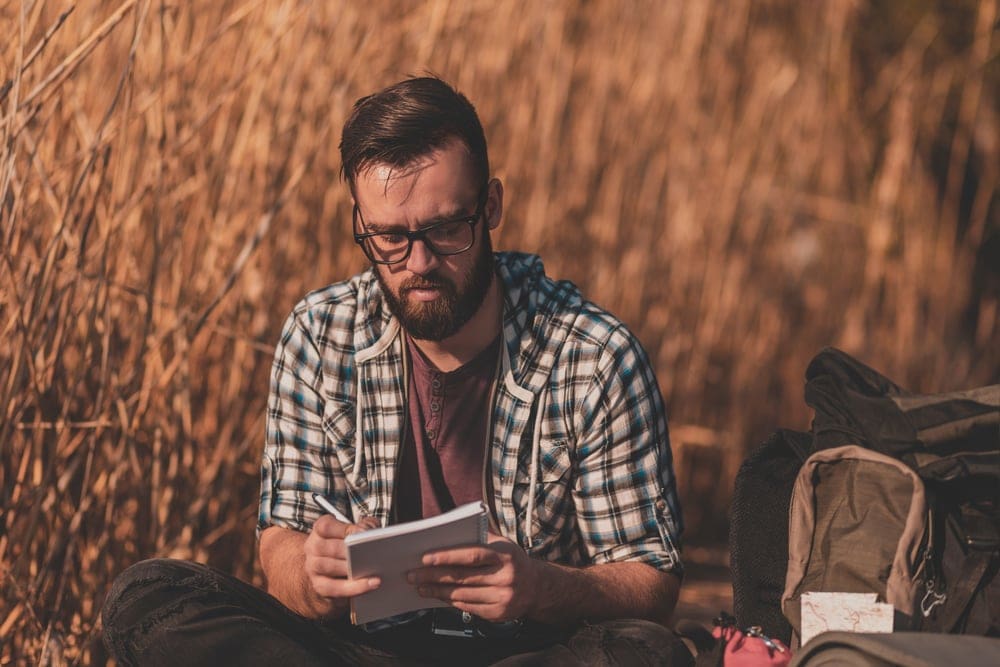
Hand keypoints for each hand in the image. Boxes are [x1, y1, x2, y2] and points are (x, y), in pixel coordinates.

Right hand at [303, 514, 380, 613]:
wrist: (337, 568)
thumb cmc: (349, 544)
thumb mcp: (359, 530)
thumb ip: (366, 526)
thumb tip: (369, 532)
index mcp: (320, 530)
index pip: (326, 526)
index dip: (344, 529)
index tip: (362, 533)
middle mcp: (313, 547)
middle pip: (329, 548)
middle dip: (350, 551)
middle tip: (368, 553)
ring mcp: (313, 567)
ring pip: (329, 567)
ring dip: (351, 569)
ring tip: (371, 569)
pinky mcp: (318, 585)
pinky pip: (333, 588)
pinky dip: (353, 587)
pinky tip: (370, 583)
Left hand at [407, 533, 539, 621]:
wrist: (537, 587)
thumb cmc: (513, 560)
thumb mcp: (503, 543)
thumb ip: (480, 536)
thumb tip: (448, 530)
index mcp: (505, 555)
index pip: (472, 555)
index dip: (447, 557)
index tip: (425, 558)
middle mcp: (505, 577)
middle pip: (462, 577)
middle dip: (433, 576)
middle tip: (412, 574)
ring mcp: (502, 598)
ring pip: (462, 595)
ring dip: (437, 591)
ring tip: (420, 586)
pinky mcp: (498, 614)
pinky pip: (467, 608)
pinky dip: (449, 601)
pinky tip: (438, 595)